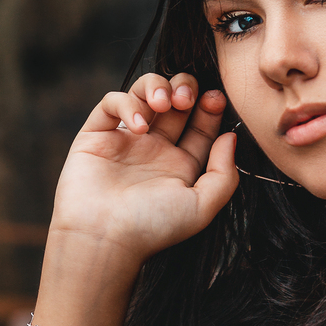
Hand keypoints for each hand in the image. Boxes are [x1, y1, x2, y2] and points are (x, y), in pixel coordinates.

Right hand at [50, 72, 238, 264]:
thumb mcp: (202, 206)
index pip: (201, 124)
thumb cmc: (152, 228)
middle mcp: (153, 149)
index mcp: (180, 165)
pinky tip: (138, 126)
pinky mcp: (96, 135)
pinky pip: (112, 102)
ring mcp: (125, 140)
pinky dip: (127, 103)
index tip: (216, 99)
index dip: (210, 106)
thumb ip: (223, 173)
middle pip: (175, 101)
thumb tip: (230, 137)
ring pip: (144, 92)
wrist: (103, 238)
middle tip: (187, 97)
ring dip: (158, 87)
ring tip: (164, 103)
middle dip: (186, 88)